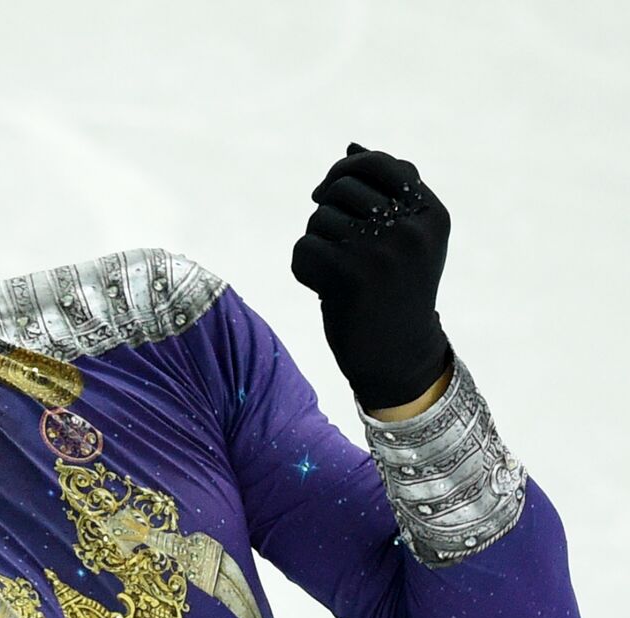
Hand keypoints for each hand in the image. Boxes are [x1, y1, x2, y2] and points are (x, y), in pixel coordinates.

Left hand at [291, 142, 452, 409]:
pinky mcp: (350, 277)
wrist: (397, 356)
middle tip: (335, 243)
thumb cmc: (394, 291)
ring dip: (315, 243)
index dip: (345, 170)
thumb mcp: (406, 238)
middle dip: (327, 211)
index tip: (328, 191)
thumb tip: (351, 145)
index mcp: (432, 215)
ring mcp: (382, 253)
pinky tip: (322, 289)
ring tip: (335, 270)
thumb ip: (385, 192)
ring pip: (319, 219)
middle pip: (342, 188)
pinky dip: (303, 269)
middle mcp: (411, 230)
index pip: (380, 164)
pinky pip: (303, 249)